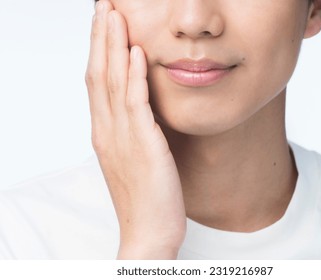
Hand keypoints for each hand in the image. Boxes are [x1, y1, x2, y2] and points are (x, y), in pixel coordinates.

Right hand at [85, 0, 185, 258]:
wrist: (150, 232)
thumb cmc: (145, 197)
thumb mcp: (134, 158)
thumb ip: (132, 131)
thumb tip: (138, 110)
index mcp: (105, 133)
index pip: (97, 82)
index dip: (98, 50)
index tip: (103, 24)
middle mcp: (107, 131)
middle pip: (99, 74)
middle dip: (100, 38)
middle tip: (103, 6)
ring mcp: (122, 138)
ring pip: (112, 83)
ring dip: (113, 46)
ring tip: (115, 14)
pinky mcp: (143, 147)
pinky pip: (136, 106)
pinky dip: (134, 77)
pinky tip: (136, 53)